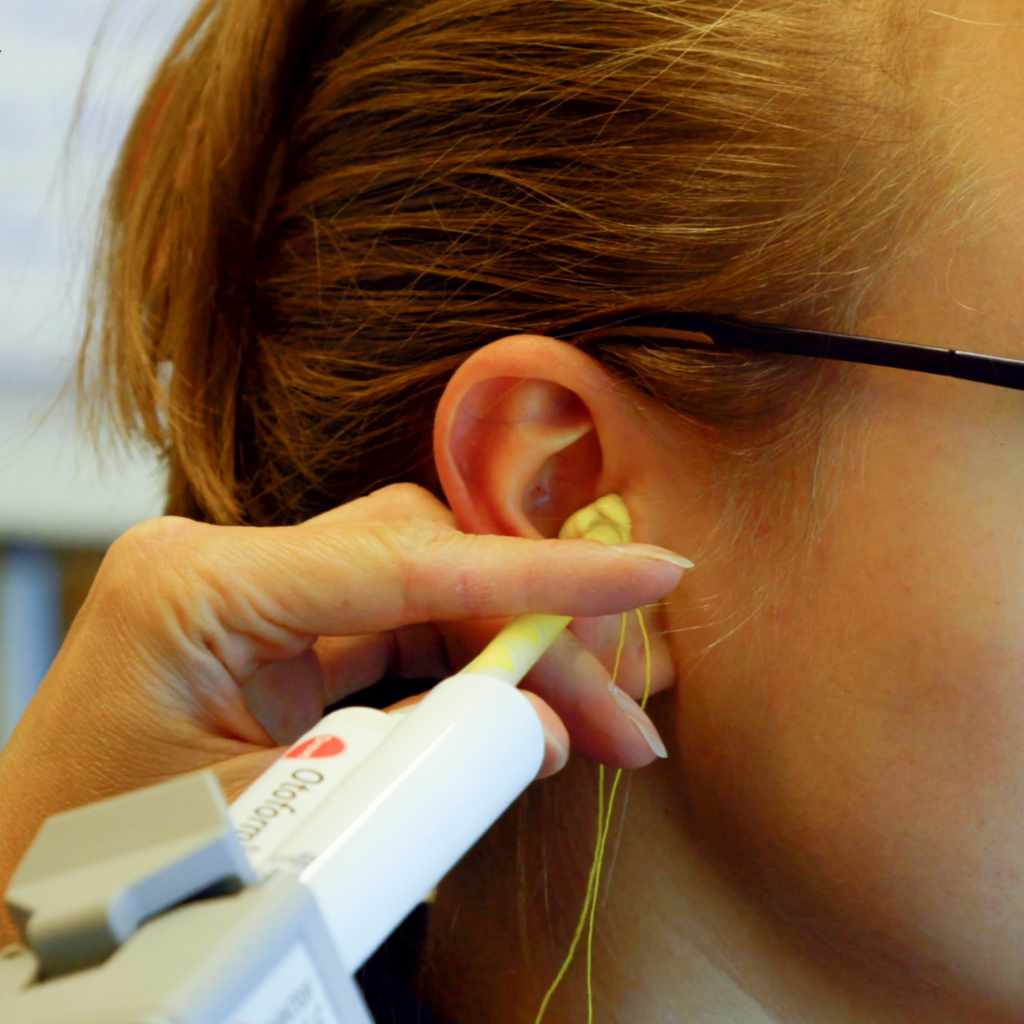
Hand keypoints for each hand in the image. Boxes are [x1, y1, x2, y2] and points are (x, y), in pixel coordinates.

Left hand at [0, 484, 684, 944]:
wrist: (36, 900)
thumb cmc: (115, 872)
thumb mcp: (275, 828)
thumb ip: (419, 773)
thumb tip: (542, 731)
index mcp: (198, 587)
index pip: (406, 562)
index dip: (543, 573)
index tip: (648, 571)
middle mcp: (232, 567)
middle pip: (431, 564)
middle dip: (537, 636)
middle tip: (620, 719)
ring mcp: (260, 592)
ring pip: (429, 589)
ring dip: (512, 656)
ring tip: (589, 725)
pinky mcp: (284, 628)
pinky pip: (403, 627)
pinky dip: (468, 672)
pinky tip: (515, 716)